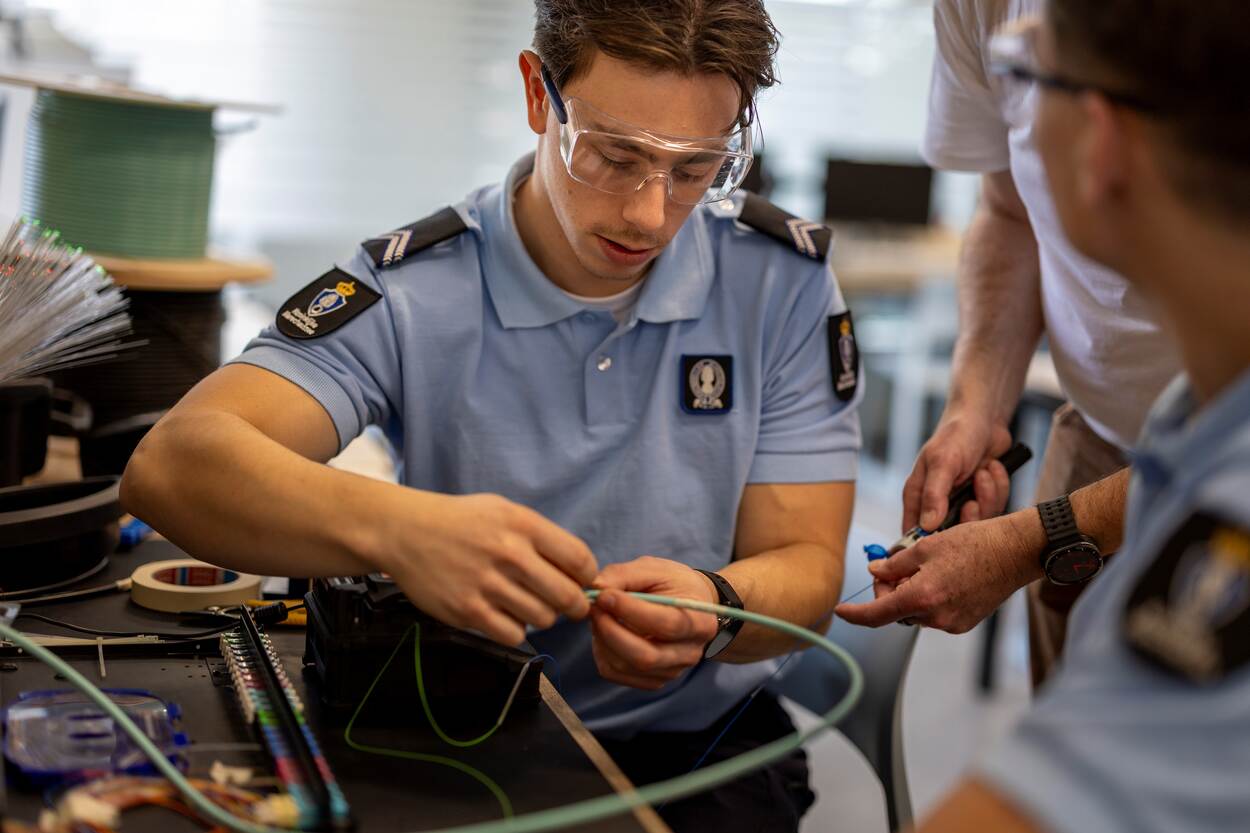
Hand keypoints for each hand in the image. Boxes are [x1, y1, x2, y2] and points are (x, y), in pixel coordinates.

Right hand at [373, 491, 596, 645]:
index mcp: (523, 524)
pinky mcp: (467, 611)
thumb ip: (543, 537)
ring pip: (543, 619)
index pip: (580, 560)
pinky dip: (515, 629)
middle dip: (574, 605)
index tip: (581, 582)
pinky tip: (505, 614)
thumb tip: (581, 571)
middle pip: (567, 596)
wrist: (405, 531)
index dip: (588, 577)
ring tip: (527, 604)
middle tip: (566, 605)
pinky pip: (514, 634)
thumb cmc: (462, 521)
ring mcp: (487, 584)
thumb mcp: (505, 511)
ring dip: (542, 616)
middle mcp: (509, 554)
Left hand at [589, 556, 719, 690]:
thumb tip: (595, 587)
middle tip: (594, 606)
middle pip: (645, 656)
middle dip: (610, 631)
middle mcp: (689, 653)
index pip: (667, 624)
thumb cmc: (673, 584)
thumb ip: (625, 575)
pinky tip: (604, 631)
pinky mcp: (651, 680)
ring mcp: (670, 671)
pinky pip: (616, 674)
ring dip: (602, 639)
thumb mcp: (655, 569)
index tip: (604, 594)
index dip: (631, 611)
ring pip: (625, 667)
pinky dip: (601, 652)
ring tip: (598, 614)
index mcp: (699, 622)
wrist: (689, 606)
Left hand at [835, 510, 1044, 632]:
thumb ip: (895, 563)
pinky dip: (929, 597)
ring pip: (915, 611)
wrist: (1016, 552)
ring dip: (910, 592)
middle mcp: (936, 617)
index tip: (841, 611)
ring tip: (926, 565)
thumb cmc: (975, 543)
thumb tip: (875, 571)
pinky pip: (935, 613)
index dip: (855, 614)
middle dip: (889, 590)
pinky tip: (943, 576)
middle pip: (896, 610)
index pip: (877, 614)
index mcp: (922, 597)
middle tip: (894, 565)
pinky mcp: (965, 622)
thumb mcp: (926, 546)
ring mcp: (952, 623)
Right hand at [903, 411, 1013, 531]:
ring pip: (978, 521)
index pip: (914, 532)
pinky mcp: (984, 498)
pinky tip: (993, 468)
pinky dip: (998, 487)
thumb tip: (927, 526)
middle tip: (971, 501)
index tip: (946, 543)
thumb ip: (933, 495)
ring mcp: (962, 502)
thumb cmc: (956, 435)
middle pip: (952, 534)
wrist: (986, 419)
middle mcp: (938, 503)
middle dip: (968, 518)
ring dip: (987, 496)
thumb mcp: (942, 462)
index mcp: (918, 496)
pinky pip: (996, 507)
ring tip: (983, 473)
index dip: (927, 543)